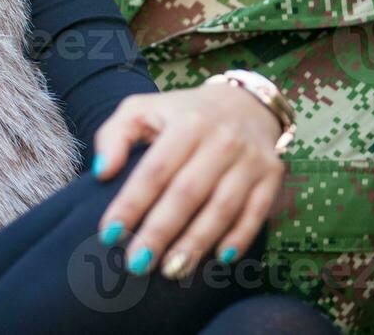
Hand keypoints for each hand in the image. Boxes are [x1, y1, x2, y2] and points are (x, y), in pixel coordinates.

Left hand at [90, 83, 284, 279]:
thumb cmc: (180, 114)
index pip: (155, 169)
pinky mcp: (272, 175)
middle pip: (188, 193)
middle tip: (136, 264)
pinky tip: (218, 259)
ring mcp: (250, 159)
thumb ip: (114, 136)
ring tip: (170, 270)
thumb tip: (101, 172)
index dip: (131, 203)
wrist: (243, 103)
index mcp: (187, 123)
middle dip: (160, 231)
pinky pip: (255, 213)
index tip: (109, 234)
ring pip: (222, 208)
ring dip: (196, 242)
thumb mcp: (141, 110)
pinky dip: (238, 238)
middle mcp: (222, 139)